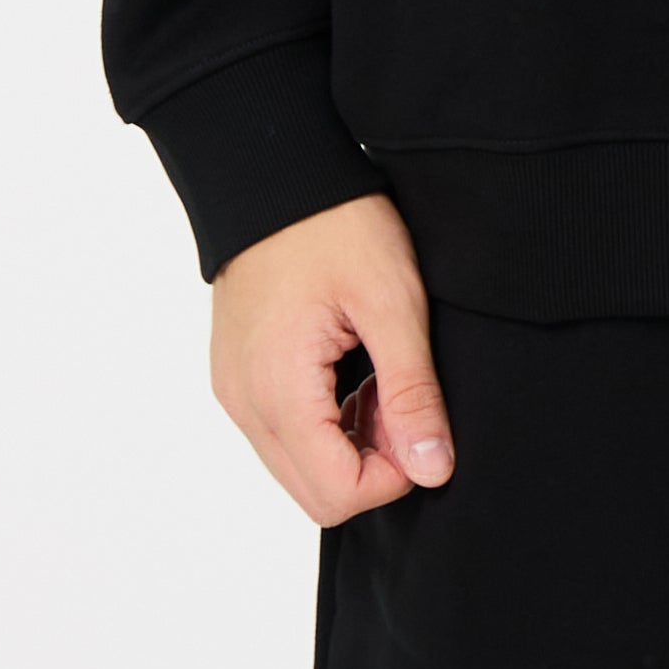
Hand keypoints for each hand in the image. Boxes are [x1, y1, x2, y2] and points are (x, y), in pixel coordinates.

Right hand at [208, 192, 453, 524]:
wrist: (275, 173)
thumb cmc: (335, 224)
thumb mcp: (392, 301)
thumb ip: (412, 391)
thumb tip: (433, 469)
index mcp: (277, 390)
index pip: (336, 495)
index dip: (393, 474)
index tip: (419, 418)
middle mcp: (243, 403)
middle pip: (314, 493)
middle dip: (373, 463)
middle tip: (405, 400)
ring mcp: (235, 391)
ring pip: (299, 466)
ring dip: (350, 444)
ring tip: (382, 378)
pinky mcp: (237, 376)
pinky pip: (283, 433)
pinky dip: (325, 423)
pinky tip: (353, 373)